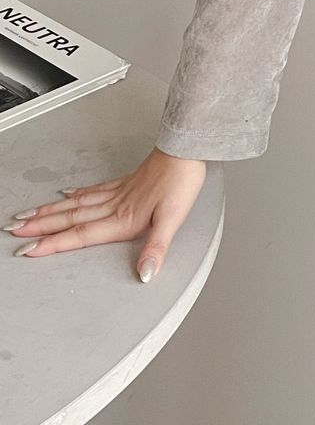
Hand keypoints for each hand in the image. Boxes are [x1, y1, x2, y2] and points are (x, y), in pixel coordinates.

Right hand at [4, 147, 206, 282]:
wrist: (186, 151)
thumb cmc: (181, 182)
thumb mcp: (173, 220)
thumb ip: (156, 248)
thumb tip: (145, 273)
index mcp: (123, 218)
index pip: (81, 235)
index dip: (54, 244)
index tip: (29, 251)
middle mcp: (115, 205)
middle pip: (70, 218)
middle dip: (40, 226)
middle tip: (14, 230)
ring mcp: (118, 193)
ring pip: (76, 204)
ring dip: (50, 211)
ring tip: (28, 214)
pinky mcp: (125, 182)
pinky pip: (93, 190)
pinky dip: (76, 194)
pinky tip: (66, 194)